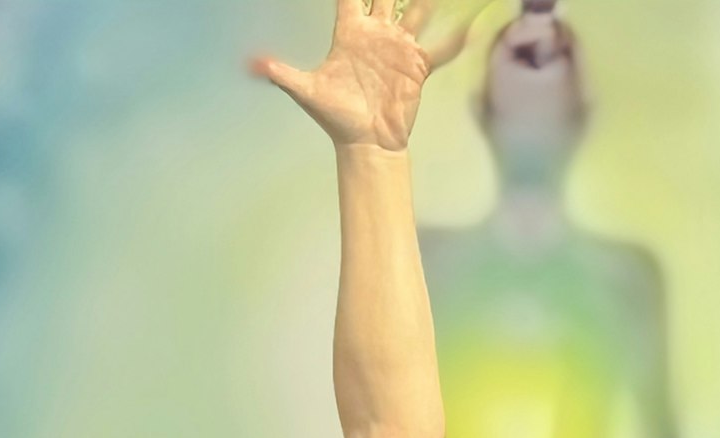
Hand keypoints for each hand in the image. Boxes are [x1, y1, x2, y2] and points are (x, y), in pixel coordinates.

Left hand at [251, 0, 491, 151]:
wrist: (365, 143)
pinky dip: (454, 40)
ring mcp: (399, 48)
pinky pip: (440, 50)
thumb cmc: (336, 116)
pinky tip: (468, 26)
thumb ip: (281, 72)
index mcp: (350, 31)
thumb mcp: (306, 91)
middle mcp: (377, 34)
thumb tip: (251, 64)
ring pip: (416, 11)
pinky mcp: (417, 68)